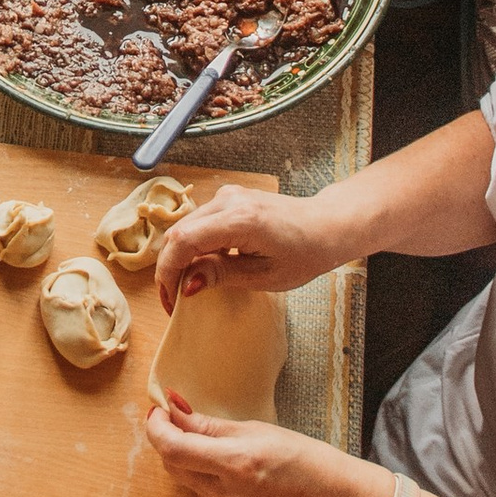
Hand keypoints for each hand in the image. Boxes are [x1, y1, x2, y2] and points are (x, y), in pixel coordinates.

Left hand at [145, 395, 393, 496]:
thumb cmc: (310, 461)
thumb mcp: (261, 431)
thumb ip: (212, 425)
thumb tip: (176, 409)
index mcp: (236, 463)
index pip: (173, 448)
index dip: (157, 428)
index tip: (158, 412)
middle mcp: (228, 495)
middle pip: (174, 467)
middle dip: (171, 444)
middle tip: (178, 424)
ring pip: (193, 486)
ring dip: (197, 467)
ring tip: (232, 458)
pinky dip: (216, 489)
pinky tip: (246, 486)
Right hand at [155, 185, 332, 310]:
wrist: (326, 226)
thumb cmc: (304, 253)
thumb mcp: (264, 275)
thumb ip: (221, 275)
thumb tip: (186, 284)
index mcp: (240, 220)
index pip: (183, 242)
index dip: (168, 272)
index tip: (171, 300)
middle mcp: (229, 200)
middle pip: (178, 233)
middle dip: (170, 268)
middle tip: (174, 300)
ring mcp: (228, 195)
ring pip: (186, 227)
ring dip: (181, 257)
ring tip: (187, 287)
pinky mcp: (230, 198)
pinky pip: (200, 222)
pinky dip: (194, 246)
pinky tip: (204, 267)